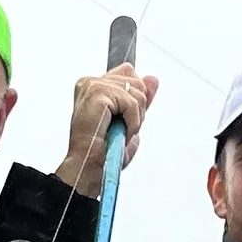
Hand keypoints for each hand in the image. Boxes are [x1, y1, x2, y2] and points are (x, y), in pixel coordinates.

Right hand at [55, 63, 159, 195]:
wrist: (88, 167)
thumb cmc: (103, 152)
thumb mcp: (129, 121)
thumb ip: (140, 99)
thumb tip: (152, 79)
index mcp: (93, 86)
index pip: (129, 73)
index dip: (135, 98)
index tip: (124, 119)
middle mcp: (90, 82)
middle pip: (137, 82)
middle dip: (137, 110)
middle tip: (119, 129)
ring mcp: (93, 85)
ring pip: (137, 92)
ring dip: (134, 119)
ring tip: (117, 132)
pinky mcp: (97, 93)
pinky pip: (132, 103)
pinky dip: (131, 123)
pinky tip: (117, 133)